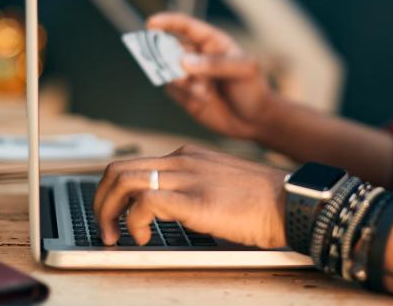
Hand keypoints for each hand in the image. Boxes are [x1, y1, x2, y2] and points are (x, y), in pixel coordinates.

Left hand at [92, 145, 286, 248]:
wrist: (292, 202)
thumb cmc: (261, 203)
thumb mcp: (217, 186)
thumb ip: (190, 191)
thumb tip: (159, 214)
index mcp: (187, 157)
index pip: (132, 164)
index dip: (111, 192)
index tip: (112, 216)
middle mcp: (183, 161)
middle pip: (117, 170)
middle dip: (101, 202)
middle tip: (105, 229)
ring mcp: (189, 177)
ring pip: (123, 181)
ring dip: (108, 212)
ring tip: (115, 236)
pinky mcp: (196, 199)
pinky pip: (145, 202)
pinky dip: (133, 221)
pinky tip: (142, 236)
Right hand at [147, 12, 274, 139]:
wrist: (254, 120)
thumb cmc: (253, 88)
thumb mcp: (244, 70)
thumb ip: (216, 63)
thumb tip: (184, 61)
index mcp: (212, 42)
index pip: (186, 26)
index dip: (168, 22)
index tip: (151, 24)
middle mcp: (197, 56)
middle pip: (170, 47)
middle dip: (167, 55)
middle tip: (179, 68)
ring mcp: (189, 75)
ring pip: (168, 69)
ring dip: (179, 78)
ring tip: (202, 90)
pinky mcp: (184, 95)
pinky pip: (172, 89)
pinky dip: (182, 93)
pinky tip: (203, 99)